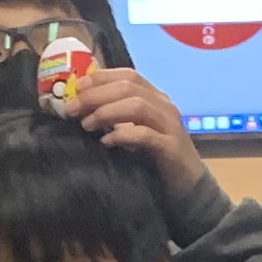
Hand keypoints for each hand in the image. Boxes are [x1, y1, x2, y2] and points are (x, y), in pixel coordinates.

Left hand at [62, 68, 211, 196]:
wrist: (188, 186)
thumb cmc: (156, 157)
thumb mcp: (135, 130)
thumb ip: (116, 117)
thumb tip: (81, 107)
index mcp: (156, 98)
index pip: (128, 76)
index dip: (101, 77)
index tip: (77, 86)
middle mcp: (164, 106)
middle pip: (128, 88)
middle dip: (96, 95)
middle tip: (72, 108)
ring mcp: (170, 126)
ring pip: (137, 106)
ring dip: (106, 112)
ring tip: (86, 124)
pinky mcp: (171, 148)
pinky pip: (145, 135)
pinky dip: (123, 135)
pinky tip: (107, 141)